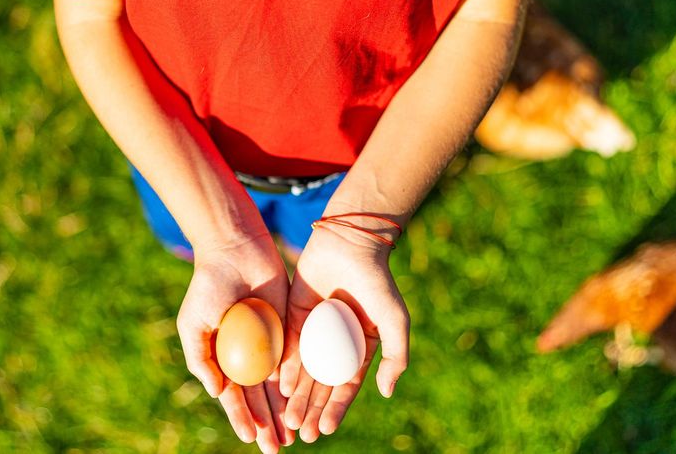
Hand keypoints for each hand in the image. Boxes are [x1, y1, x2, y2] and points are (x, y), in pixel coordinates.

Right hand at [177, 232, 294, 451]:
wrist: (236, 250)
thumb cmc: (209, 285)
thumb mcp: (194, 323)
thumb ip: (200, 359)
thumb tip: (217, 393)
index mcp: (223, 357)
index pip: (233, 395)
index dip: (241, 417)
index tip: (248, 437)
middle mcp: (248, 355)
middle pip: (259, 397)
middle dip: (266, 424)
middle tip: (275, 449)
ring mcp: (270, 343)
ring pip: (279, 385)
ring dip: (284, 412)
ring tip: (292, 436)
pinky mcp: (290, 329)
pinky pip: (296, 360)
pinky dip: (299, 383)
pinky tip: (304, 401)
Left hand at [279, 219, 408, 442]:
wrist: (351, 243)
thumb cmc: (377, 282)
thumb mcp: (394, 320)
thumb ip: (396, 357)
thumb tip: (386, 393)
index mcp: (361, 347)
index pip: (345, 386)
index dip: (336, 409)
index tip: (324, 429)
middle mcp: (336, 342)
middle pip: (321, 384)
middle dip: (311, 409)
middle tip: (301, 433)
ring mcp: (315, 328)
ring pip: (303, 369)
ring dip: (296, 395)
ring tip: (288, 419)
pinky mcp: (296, 312)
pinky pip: (289, 344)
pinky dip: (285, 366)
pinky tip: (279, 386)